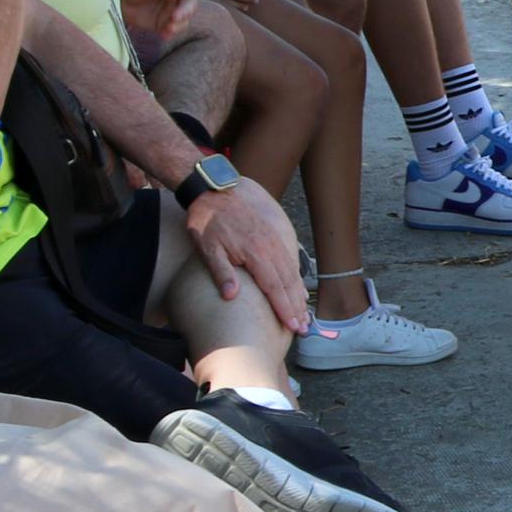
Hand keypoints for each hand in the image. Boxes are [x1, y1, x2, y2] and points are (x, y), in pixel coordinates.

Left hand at [183, 178, 311, 333]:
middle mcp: (273, 245)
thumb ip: (222, 272)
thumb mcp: (207, 247)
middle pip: (289, 282)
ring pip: (294, 268)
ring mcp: (279, 234)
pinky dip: (297, 272)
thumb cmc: (207, 218)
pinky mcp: (281, 226)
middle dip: (297, 307)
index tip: (293, 326)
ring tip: (304, 311)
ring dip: (299, 292)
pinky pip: (293, 253)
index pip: (275, 288)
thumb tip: (232, 297)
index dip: (285, 309)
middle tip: (304, 327)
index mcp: (256, 253)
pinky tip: (299, 284)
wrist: (216, 184)